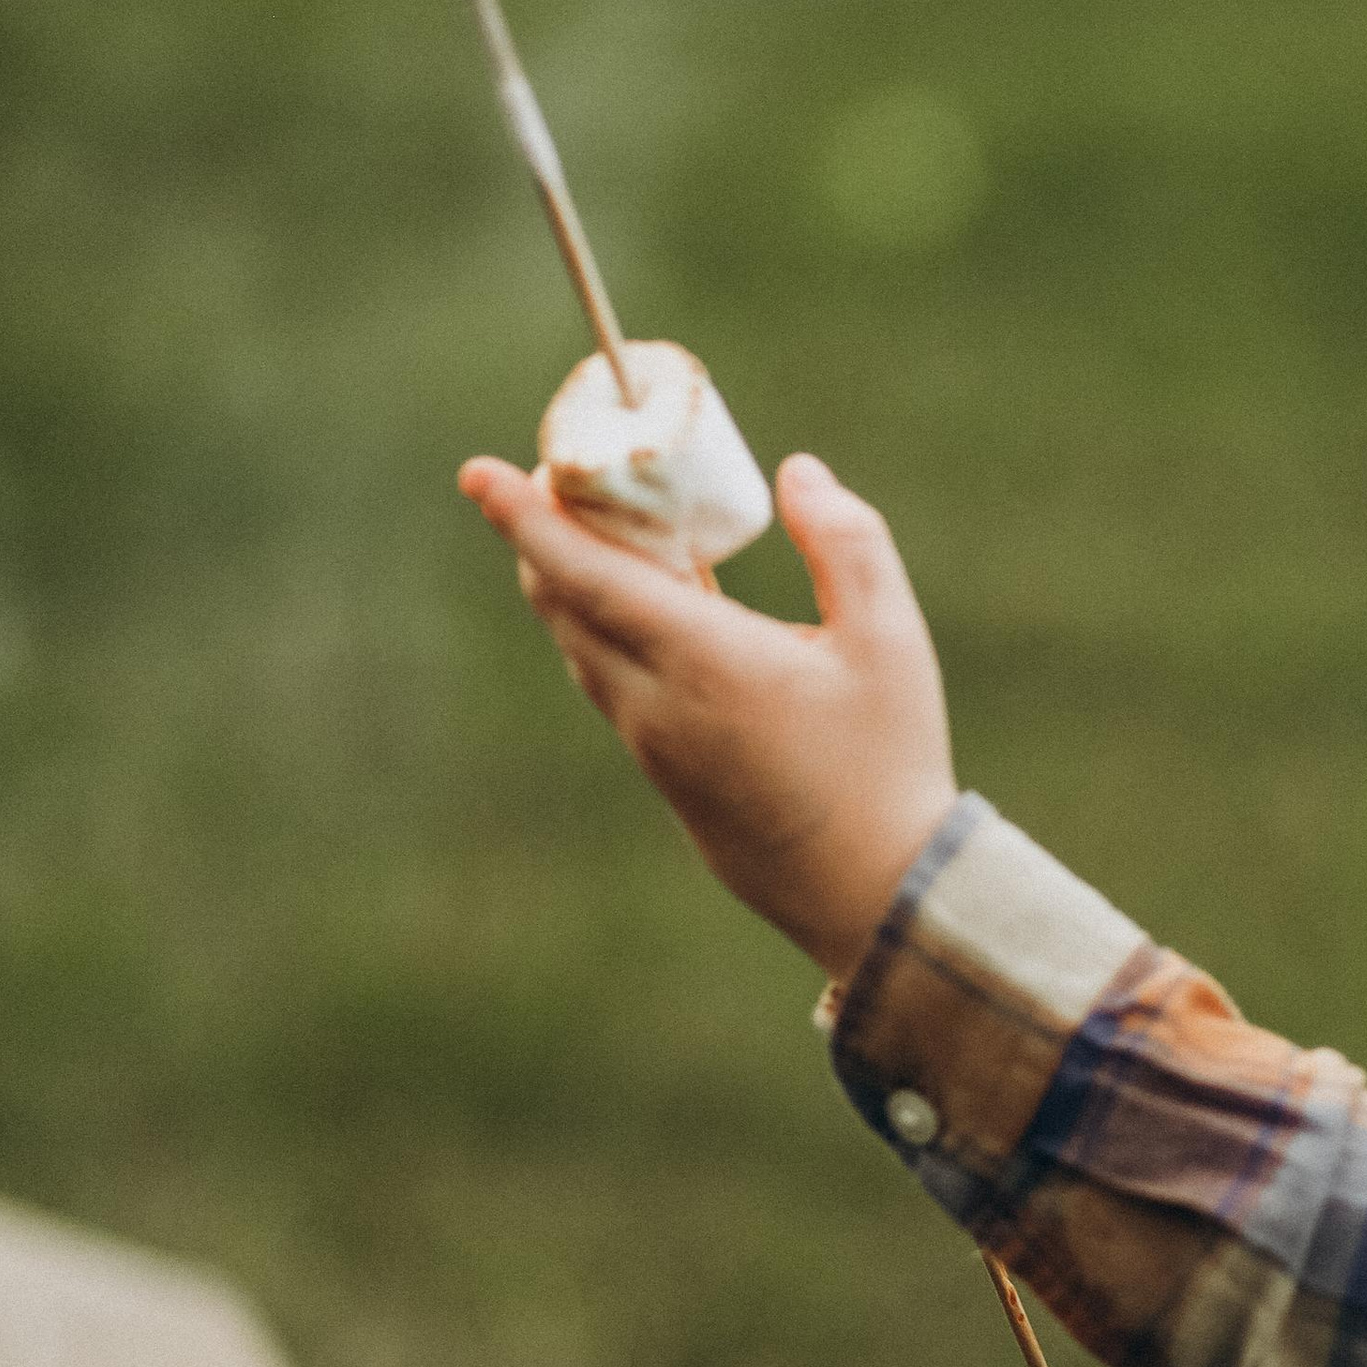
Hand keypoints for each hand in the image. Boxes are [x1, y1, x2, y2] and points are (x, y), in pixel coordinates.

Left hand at [457, 448, 958, 985]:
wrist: (874, 895)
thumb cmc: (889, 761)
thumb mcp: (890, 640)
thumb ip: (846, 543)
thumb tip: (797, 472)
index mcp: (700, 662)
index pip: (585, 577)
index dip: (525, 520)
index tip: (477, 473)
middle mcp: (654, 704)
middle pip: (564, 606)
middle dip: (543, 536)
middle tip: (558, 475)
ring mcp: (652, 746)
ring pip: (582, 648)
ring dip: (574, 583)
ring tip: (605, 529)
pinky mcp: (665, 776)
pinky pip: (611, 683)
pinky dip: (607, 627)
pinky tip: (652, 606)